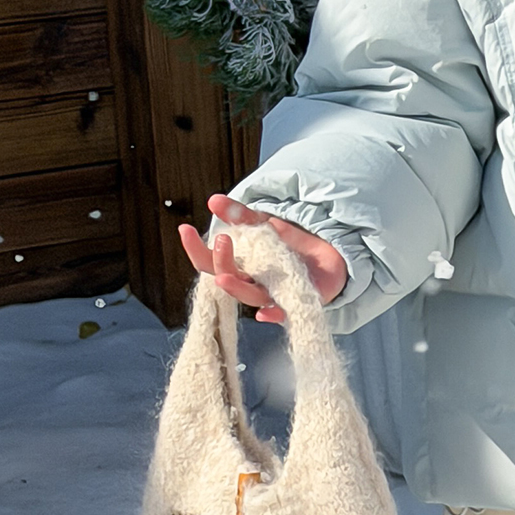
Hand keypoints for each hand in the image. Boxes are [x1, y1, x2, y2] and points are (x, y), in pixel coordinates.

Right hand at [177, 194, 348, 323]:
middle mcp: (252, 283)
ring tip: (224, 276)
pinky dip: (272, 315)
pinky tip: (263, 313)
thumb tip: (213, 200)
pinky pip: (282, 313)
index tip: (184, 228)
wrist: (329, 259)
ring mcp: (273, 293)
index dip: (195, 248)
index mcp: (241, 266)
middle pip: (227, 278)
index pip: (210, 262)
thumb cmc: (291, 247)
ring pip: (250, 296)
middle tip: (222, 239)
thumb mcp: (265, 225)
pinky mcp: (297, 300)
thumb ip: (241, 215)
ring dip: (236, 287)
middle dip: (220, 262)